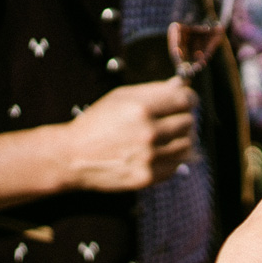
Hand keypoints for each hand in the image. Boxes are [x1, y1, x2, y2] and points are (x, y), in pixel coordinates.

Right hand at [60, 78, 196, 191]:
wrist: (72, 157)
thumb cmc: (96, 123)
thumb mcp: (120, 97)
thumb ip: (154, 91)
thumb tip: (181, 86)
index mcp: (142, 108)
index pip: (186, 100)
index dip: (188, 99)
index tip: (186, 102)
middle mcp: (149, 132)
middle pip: (189, 122)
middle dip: (181, 119)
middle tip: (169, 121)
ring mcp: (149, 156)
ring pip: (187, 145)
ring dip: (179, 139)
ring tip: (163, 138)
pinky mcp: (148, 176)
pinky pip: (177, 165)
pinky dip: (172, 158)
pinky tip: (157, 153)